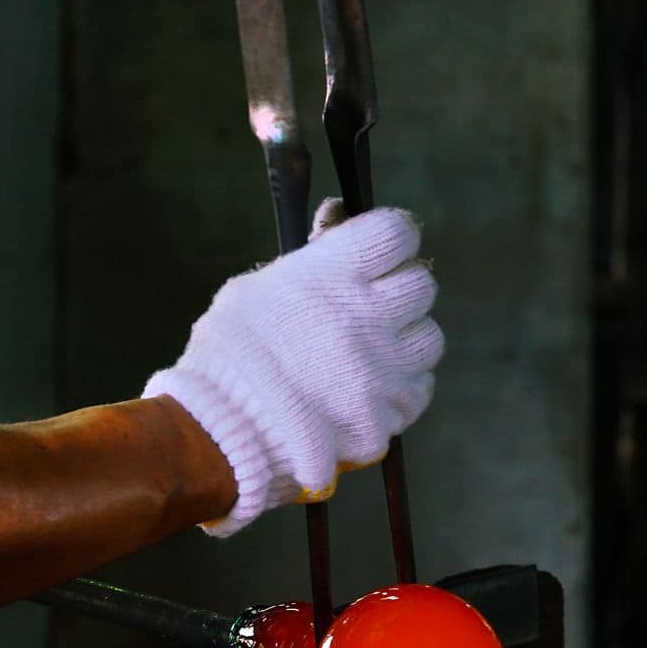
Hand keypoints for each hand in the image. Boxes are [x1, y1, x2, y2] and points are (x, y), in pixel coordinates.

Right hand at [143, 200, 442, 536]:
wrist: (218, 430)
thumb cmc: (228, 352)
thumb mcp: (254, 288)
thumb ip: (306, 258)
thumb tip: (336, 218)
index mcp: (333, 274)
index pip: (398, 232)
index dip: (393, 237)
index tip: (381, 248)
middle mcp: (367, 317)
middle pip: (421, 285)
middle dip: (398, 290)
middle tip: (369, 305)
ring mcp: (381, 370)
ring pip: (428, 340)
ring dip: (405, 340)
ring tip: (370, 351)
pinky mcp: (383, 416)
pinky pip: (416, 391)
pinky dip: (399, 388)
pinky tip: (369, 389)